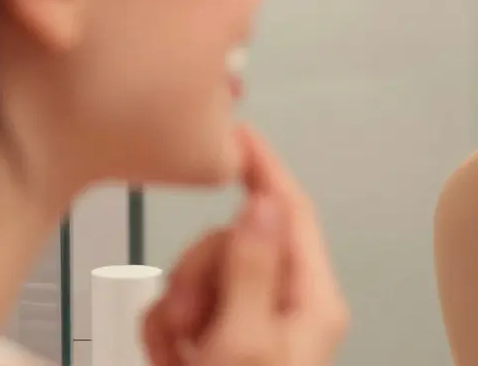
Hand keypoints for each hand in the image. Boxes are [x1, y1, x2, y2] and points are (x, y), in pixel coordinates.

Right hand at [142, 128, 349, 364]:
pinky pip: (181, 308)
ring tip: (178, 352)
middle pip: (235, 242)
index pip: (293, 213)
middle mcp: (287, 307)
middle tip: (186, 321)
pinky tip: (169, 359)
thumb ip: (251, 271)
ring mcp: (251, 324)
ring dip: (176, 309)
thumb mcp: (245, 343)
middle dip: (197, 273)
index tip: (239, 135)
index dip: (266, 170)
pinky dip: (165, 332)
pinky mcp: (218, 343)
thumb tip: (262, 206)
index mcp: (312, 301)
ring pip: (202, 274)